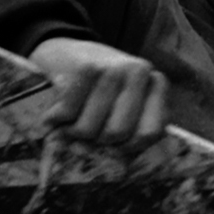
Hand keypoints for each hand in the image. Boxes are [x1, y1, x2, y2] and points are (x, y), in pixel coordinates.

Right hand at [30, 38, 167, 144]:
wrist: (64, 52)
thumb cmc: (97, 91)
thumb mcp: (123, 107)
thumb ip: (129, 130)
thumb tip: (112, 161)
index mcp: (156, 85)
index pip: (150, 133)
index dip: (128, 146)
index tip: (115, 144)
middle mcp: (140, 72)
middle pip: (117, 133)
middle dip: (96, 139)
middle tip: (87, 130)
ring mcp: (113, 67)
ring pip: (90, 127)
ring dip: (72, 131)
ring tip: (70, 122)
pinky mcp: (85, 66)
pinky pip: (68, 112)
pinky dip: (56, 118)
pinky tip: (57, 113)